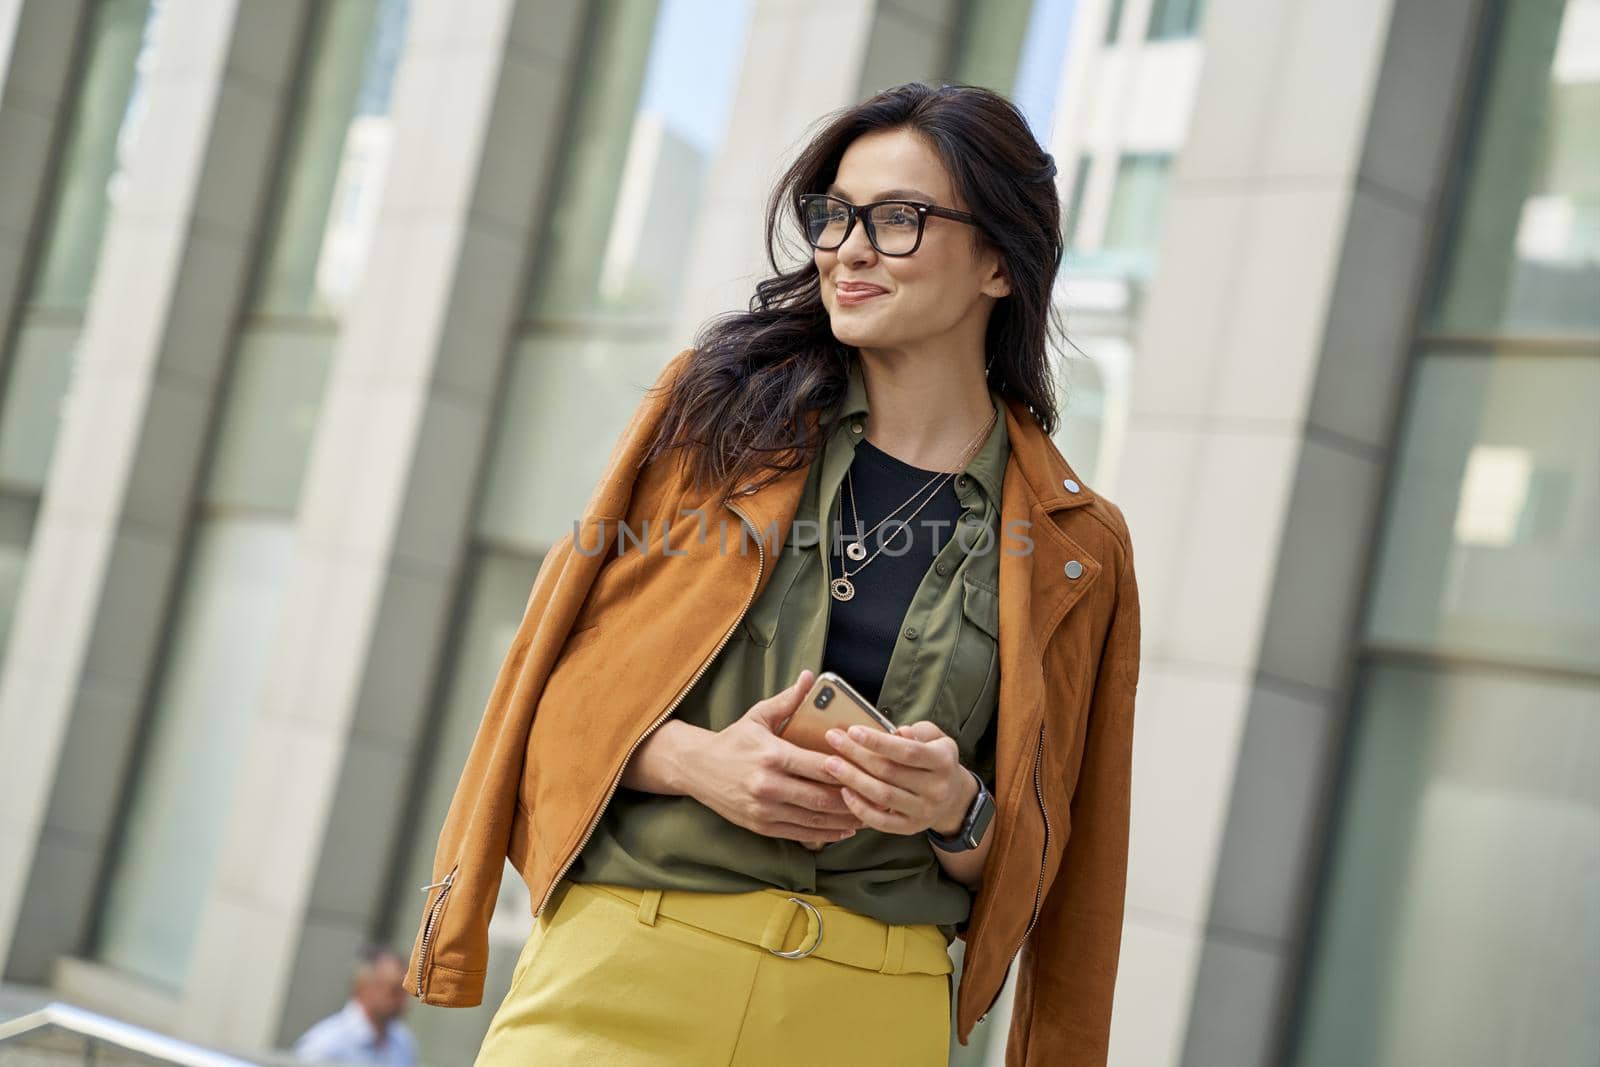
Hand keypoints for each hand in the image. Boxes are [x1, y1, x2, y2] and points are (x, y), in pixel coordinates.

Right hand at [686, 669, 864, 849]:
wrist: (696, 768)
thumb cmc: (733, 740)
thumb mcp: (759, 715)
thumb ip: (789, 700)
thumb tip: (811, 677)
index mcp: (771, 755)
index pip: (818, 766)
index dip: (846, 769)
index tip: (868, 768)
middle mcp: (768, 785)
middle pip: (821, 796)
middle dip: (851, 798)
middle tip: (876, 795)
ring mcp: (764, 809)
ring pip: (814, 818)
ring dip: (844, 819)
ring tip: (869, 814)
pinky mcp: (761, 825)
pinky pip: (800, 833)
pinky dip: (826, 833)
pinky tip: (844, 828)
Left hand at [822, 719, 977, 836]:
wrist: (954, 798)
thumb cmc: (937, 760)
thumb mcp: (937, 738)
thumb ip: (917, 731)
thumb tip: (896, 732)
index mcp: (942, 761)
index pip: (907, 751)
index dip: (878, 741)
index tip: (852, 730)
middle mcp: (936, 788)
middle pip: (889, 772)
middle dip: (856, 755)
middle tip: (832, 740)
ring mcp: (923, 811)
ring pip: (882, 796)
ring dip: (852, 779)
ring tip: (831, 764)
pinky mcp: (910, 828)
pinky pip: (880, 821)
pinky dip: (860, 808)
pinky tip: (844, 791)